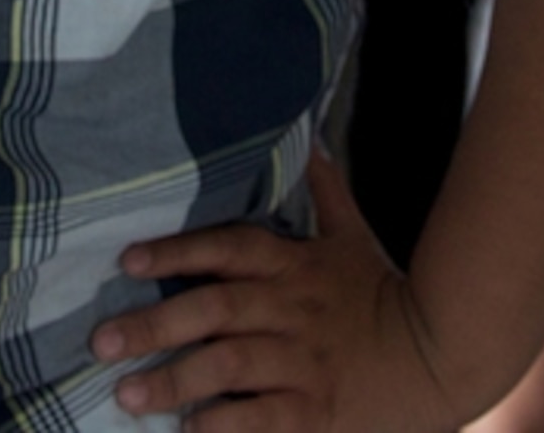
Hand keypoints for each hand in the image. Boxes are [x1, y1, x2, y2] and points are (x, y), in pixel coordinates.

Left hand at [95, 154, 459, 430]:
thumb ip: (325, 193)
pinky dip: (223, 425)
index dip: (180, 252)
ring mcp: (304, 363)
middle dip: (155, 324)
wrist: (443, 354)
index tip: (128, 261)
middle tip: (101, 339)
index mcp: (297, 266)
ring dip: (174, 380)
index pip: (231, 249)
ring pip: (230, 367)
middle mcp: (294, 311)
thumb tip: (310, 140)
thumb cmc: (384, 294)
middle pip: (217, 309)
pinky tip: (189, 430)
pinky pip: (261, 420)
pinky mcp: (315, 412)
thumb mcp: (354, 238)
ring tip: (126, 394)